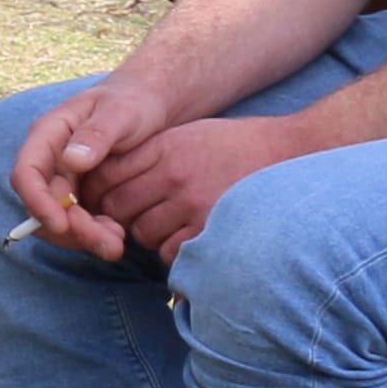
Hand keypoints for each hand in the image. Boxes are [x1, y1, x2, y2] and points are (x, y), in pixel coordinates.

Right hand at [1, 82, 167, 262]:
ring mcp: (66, 180)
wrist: (150, 105)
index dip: (37, 202)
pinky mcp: (84, 195)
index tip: (61, 224)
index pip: (27, 173)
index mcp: (48, 135)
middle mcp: (51, 161)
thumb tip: (71, 160)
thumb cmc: (133, 101)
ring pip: (61, 218)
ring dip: (84, 236)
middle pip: (44, 204)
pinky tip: (120, 235)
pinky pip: (81, 221)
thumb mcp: (120, 112)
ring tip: (118, 244)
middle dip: (70, 229)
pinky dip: (96, 233)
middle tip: (108, 244)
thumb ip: (97, 134)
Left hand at [79, 112, 296, 255]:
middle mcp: (174, 175)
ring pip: (142, 233)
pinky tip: (183, 238)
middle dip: (118, 217)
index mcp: (164, 147)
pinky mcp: (213, 228)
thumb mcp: (185, 135)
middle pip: (118, 208)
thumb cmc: (232, 145)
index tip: (105, 198)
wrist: (288, 151)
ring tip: (164, 225)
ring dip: (146, 235)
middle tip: (134, 217)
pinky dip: (171, 250)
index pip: (107, 176)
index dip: (98, 192)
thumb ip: (147, 154)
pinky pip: (171, 251)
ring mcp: (194, 203)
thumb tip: (103, 178)